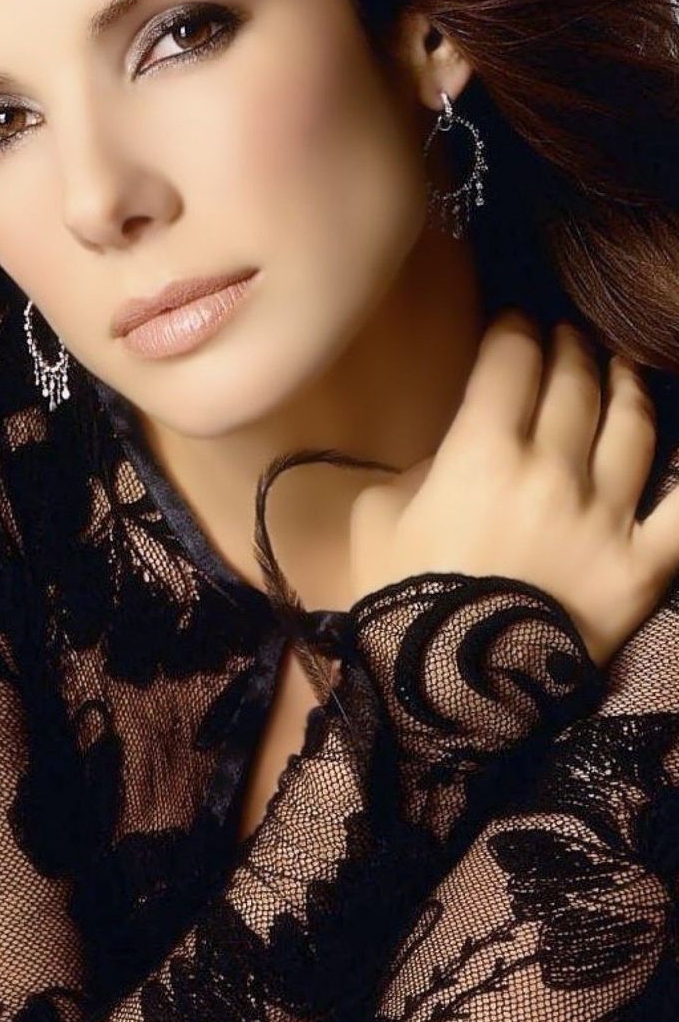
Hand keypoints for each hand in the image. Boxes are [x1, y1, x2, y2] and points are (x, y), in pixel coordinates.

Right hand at [348, 307, 678, 665]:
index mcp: (481, 451)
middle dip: (570, 347)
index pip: (511, 359)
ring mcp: (605, 517)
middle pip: (574, 381)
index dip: (515, 330)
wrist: (447, 695)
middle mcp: (552, 470)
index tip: (515, 326)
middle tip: (566, 340)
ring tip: (620, 369)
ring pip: (633, 424)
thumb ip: (421, 466)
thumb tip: (456, 448)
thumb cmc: (402, 601)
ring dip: (626, 383)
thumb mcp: (378, 515)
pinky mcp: (642, 566)